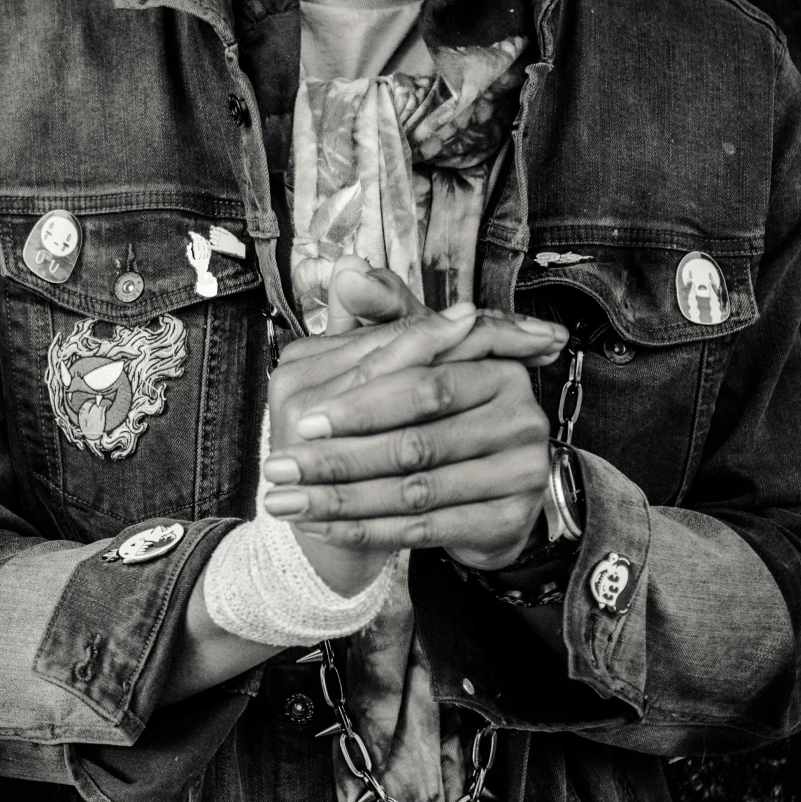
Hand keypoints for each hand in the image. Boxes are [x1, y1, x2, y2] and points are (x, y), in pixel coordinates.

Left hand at [264, 266, 565, 572]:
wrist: (477, 488)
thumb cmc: (433, 413)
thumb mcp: (411, 359)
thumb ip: (381, 318)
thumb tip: (346, 270)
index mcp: (498, 371)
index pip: (422, 386)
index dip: (360, 405)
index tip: (301, 419)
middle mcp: (522, 419)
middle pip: (416, 443)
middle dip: (339, 458)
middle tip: (279, 467)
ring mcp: (521, 474)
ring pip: (413, 492)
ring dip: (339, 500)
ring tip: (283, 502)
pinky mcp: (508, 521)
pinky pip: (426, 530)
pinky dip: (366, 530)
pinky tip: (318, 527)